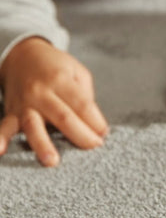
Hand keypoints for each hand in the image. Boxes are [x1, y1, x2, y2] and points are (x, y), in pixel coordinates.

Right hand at [0, 38, 107, 166]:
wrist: (23, 56)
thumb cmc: (56, 67)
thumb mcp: (76, 72)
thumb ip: (85, 95)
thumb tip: (94, 124)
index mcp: (61, 80)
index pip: (82, 104)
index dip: (95, 120)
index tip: (104, 133)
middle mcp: (42, 91)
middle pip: (63, 117)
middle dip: (81, 134)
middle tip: (95, 147)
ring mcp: (25, 103)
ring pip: (34, 125)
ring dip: (43, 144)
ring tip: (52, 161)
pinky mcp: (11, 112)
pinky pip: (4, 127)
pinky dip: (0, 138)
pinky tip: (0, 151)